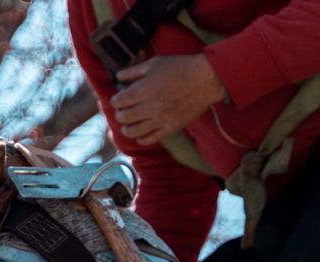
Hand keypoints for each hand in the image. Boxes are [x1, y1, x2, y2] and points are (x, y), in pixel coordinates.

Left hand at [111, 54, 227, 146]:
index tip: (117, 99)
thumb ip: (133, 71)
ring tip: (128, 124)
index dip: (115, 100)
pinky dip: (141, 138)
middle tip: (122, 111)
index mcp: (143, 90)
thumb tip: (117, 76)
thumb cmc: (180, 68)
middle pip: (124, 117)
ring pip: (133, 132)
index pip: (119, 101)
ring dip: (127, 128)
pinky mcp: (170, 129)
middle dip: (119, 114)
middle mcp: (149, 107)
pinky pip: (150, 139)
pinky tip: (141, 133)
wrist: (205, 80)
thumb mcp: (154, 64)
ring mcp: (160, 120)